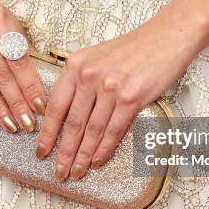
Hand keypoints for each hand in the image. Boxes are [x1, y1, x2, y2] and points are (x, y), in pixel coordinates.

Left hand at [35, 9, 202, 180]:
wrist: (168, 36)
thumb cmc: (134, 49)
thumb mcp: (97, 58)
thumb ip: (80, 82)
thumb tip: (67, 116)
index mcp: (75, 65)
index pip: (55, 106)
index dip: (47, 133)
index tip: (41, 151)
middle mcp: (88, 75)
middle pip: (71, 123)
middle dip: (63, 152)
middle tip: (58, 172)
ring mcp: (110, 87)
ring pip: (91, 131)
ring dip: (82, 156)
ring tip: (76, 173)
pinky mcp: (131, 97)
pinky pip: (113, 131)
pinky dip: (104, 150)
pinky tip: (96, 161)